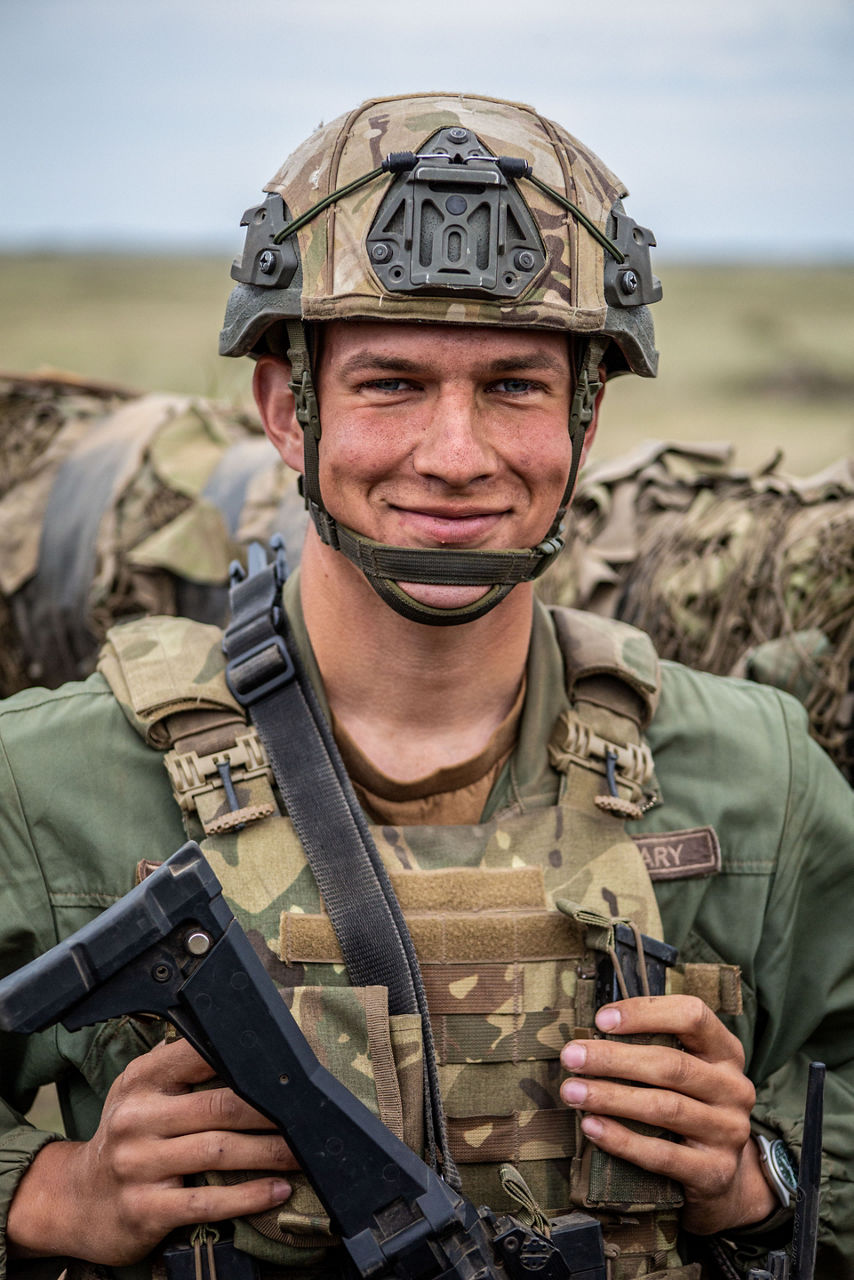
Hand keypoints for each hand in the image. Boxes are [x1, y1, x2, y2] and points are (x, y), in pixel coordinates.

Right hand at [8, 1037, 295, 1264]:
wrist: (75, 1200)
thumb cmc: (126, 1137)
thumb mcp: (140, 1093)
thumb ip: (181, 1068)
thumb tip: (244, 1043)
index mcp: (142, 1081)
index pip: (199, 1055)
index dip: (248, 1058)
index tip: (288, 1064)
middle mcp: (137, 1118)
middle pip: (220, 1105)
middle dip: (271, 1110)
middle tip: (309, 1113)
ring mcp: (138, 1165)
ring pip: (220, 1151)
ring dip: (270, 1152)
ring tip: (303, 1151)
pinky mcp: (145, 1209)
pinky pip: (207, 1202)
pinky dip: (248, 1196)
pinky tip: (277, 1190)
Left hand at [560, 995, 775, 1234]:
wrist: (724, 1177)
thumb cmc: (690, 1105)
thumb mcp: (686, 1070)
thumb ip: (653, 1047)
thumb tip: (590, 1037)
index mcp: (726, 1052)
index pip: (692, 1016)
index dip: (645, 1013)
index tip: (601, 1020)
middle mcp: (734, 1088)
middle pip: (671, 1065)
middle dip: (614, 1059)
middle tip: (571, 1057)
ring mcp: (728, 1131)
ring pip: (664, 1108)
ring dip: (611, 1098)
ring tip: (572, 1092)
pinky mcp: (715, 1171)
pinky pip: (662, 1154)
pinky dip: (622, 1140)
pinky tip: (592, 1127)